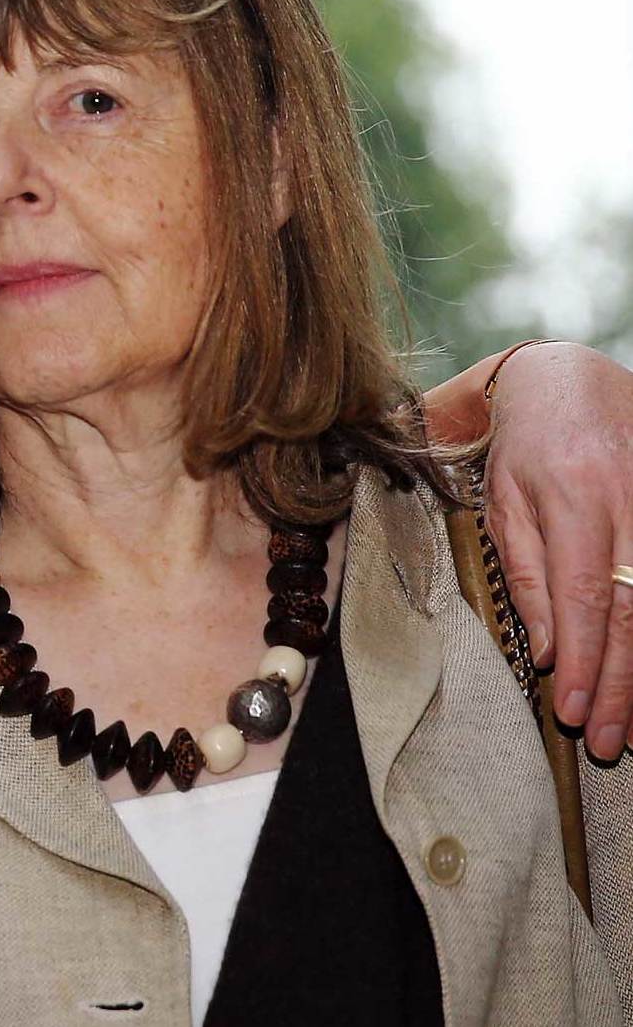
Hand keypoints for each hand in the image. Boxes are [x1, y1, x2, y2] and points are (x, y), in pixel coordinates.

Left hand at [481, 342, 632, 756]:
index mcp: (575, 496)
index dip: (581, 659)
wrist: (572, 379)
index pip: (583, 595)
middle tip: (605, 742)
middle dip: (620, 684)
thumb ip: (526, 573)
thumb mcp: (502, 499)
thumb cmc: (524, 444)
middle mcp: (631, 504)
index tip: (570, 709)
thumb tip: (545, 649)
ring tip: (629, 728)